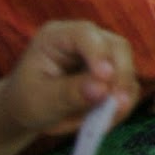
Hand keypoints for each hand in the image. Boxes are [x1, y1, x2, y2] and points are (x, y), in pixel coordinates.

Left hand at [0, 21, 137, 136]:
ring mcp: (102, 56)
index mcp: (57, 37)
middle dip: (120, 75)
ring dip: (123, 93)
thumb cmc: (26, 101)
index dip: (98, 53)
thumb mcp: (40, 100)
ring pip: (127, 66)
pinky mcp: (113, 74)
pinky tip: (106, 120)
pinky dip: (123, 104)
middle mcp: (85, 41)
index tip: (105, 78)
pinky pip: (128, 86)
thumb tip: (101, 89)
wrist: (30, 112)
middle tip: (118, 104)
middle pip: (116, 46)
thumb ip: (68, 93)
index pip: (84, 34)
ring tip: (109, 118)